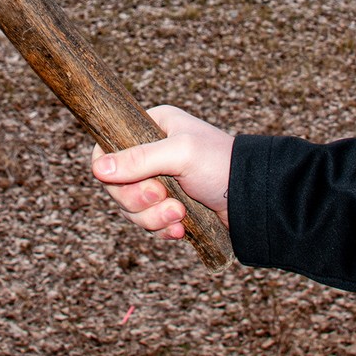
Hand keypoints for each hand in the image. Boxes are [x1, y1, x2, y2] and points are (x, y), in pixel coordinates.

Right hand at [92, 105, 232, 238]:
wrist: (257, 198)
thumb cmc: (222, 164)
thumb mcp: (180, 154)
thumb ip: (138, 159)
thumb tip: (98, 169)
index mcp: (151, 127)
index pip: (108, 147)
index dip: (112, 171)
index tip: (131, 181)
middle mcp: (152, 152)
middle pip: (116, 183)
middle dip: (137, 198)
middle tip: (161, 197)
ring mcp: (160, 181)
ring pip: (130, 207)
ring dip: (152, 217)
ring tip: (179, 215)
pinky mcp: (169, 206)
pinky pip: (148, 222)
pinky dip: (161, 228)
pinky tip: (180, 229)